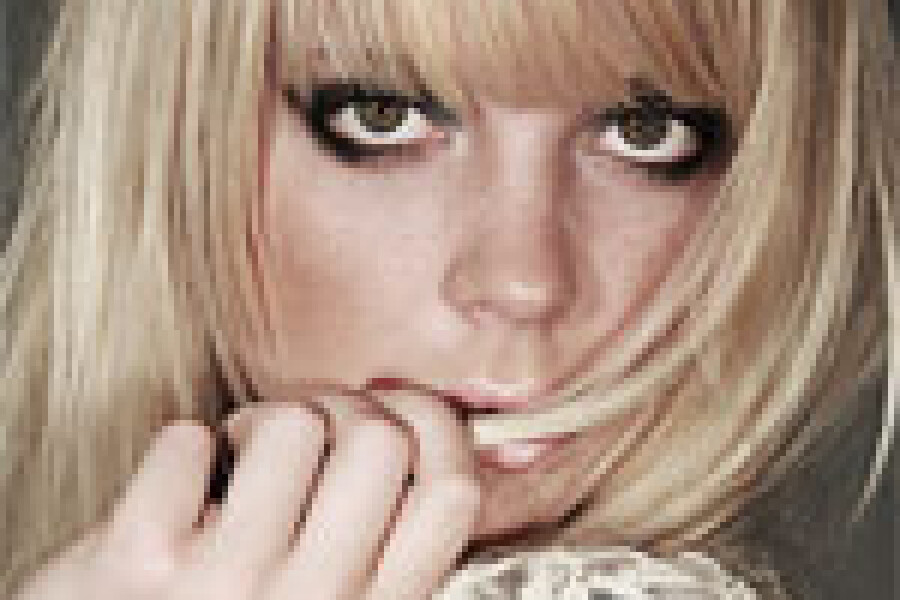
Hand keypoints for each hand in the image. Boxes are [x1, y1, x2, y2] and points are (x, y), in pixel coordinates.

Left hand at [14, 388, 482, 599]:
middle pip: (382, 441)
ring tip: (241, 461)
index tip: (402, 412)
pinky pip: (188, 441)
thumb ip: (382, 546)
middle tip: (313, 431)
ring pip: (293, 424)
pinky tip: (180, 489)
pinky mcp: (141, 562)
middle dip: (346, 408)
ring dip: (263, 420)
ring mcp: (228, 584)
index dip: (439, 429)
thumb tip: (440, 445)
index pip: (450, 493)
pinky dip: (182, 449)